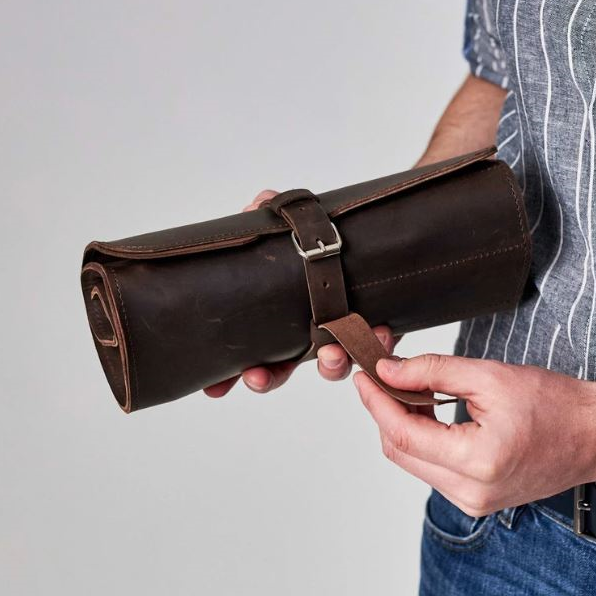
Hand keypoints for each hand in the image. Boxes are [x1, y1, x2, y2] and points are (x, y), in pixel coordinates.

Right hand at [204, 189, 398, 397]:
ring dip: (329, 365)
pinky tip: (379, 332)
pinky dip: (379, 342)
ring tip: (329, 354)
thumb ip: (269, 219)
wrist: (378, 248)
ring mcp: (341, 338)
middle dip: (270, 378)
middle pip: (283, 372)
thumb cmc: (324, 248)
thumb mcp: (289, 230)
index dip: (230, 377)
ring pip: (332, 365)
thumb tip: (255, 206)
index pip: (251, 358)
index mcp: (280, 326)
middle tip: (258, 377)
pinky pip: (379, 346)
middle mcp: (307, 339)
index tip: (215, 389)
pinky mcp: (377, 332)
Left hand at [352, 354, 595, 516]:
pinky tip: (429, 412)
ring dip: (403, 425)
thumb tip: (389, 372)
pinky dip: (424, 440)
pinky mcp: (477, 501)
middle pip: (401, 453)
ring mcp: (474, 503)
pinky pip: (433, 469)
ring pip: (414, 462)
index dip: (376, 402)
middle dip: (385, 412)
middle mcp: (471, 493)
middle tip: (384, 376)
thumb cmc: (558, 405)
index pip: (402, 435)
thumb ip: (433, 372)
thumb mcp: (491, 376)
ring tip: (410, 388)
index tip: (364, 376)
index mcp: (477, 463)